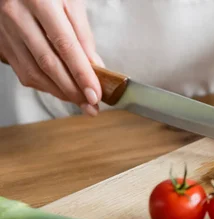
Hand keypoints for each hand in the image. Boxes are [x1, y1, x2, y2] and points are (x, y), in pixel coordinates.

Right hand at [0, 0, 102, 115]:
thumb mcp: (71, 2)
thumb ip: (83, 34)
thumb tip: (95, 67)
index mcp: (40, 2)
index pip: (65, 45)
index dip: (81, 74)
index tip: (95, 94)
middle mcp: (18, 16)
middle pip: (48, 63)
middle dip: (72, 89)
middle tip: (91, 105)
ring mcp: (5, 30)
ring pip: (33, 72)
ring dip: (59, 92)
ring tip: (80, 101)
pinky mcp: (1, 42)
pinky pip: (22, 71)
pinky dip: (44, 85)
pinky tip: (60, 90)